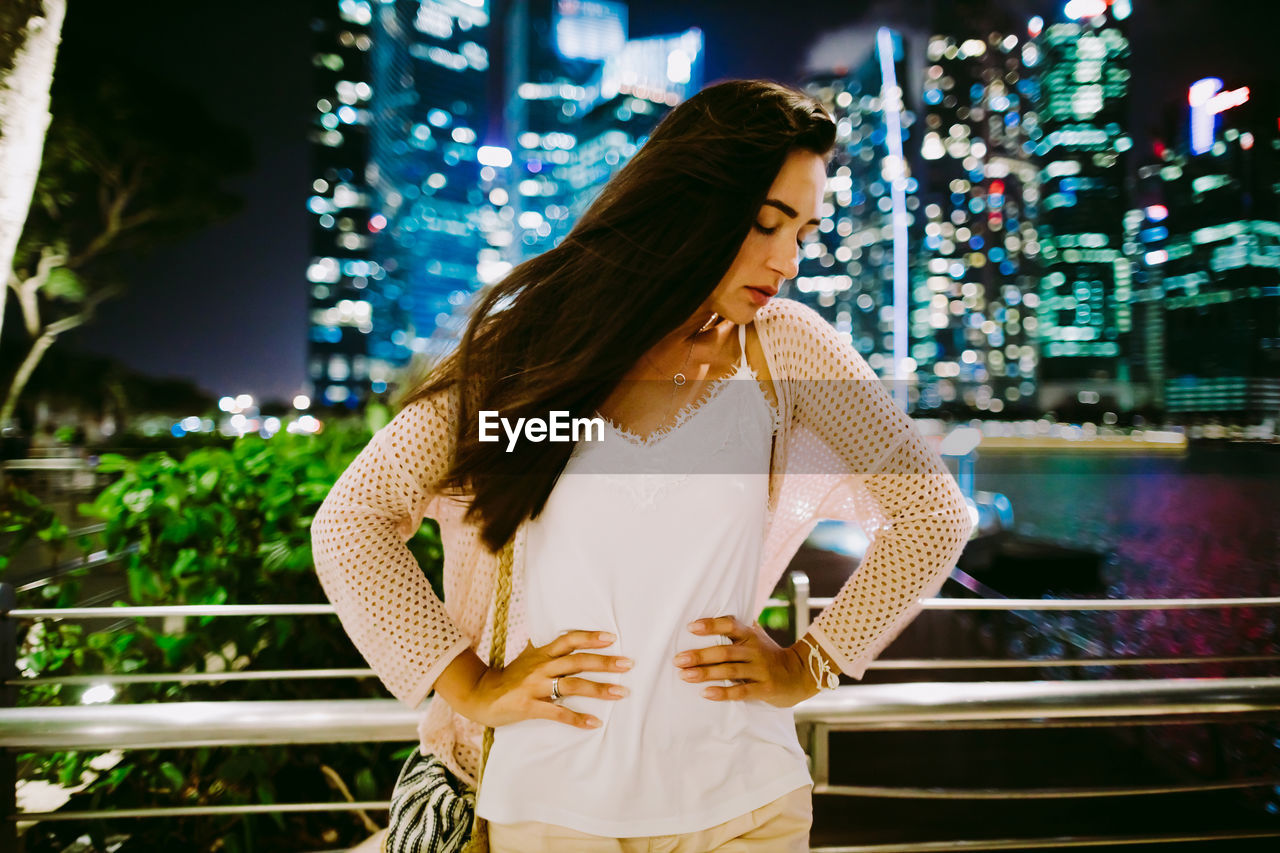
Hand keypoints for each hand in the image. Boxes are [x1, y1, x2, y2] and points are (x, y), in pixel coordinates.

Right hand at [467, 631, 632, 729]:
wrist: (481, 695)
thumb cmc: (509, 677)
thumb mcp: (528, 658)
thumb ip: (547, 650)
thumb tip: (565, 639)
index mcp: (542, 654)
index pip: (569, 640)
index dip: (590, 637)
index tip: (611, 637)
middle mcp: (540, 666)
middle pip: (577, 661)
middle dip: (604, 662)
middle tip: (628, 664)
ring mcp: (534, 686)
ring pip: (572, 685)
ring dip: (599, 689)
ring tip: (621, 693)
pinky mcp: (528, 706)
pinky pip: (557, 712)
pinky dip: (577, 718)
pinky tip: (594, 722)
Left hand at [673, 616, 815, 707]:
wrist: (799, 674)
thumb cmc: (769, 654)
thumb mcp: (756, 637)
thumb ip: (737, 630)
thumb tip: (705, 619)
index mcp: (750, 635)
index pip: (730, 625)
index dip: (711, 625)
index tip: (691, 627)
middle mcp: (755, 650)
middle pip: (725, 651)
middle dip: (700, 655)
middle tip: (678, 659)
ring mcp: (761, 670)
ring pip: (730, 671)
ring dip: (706, 673)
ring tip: (685, 676)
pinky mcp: (765, 689)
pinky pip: (741, 691)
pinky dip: (723, 692)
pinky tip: (706, 694)